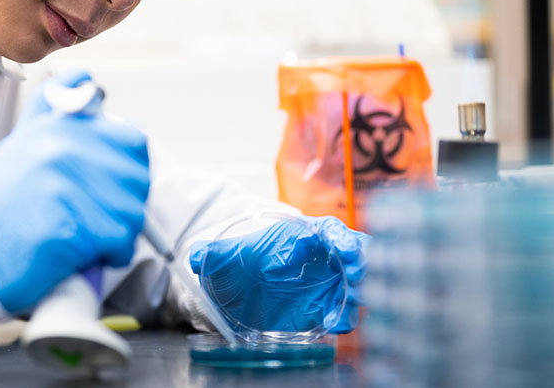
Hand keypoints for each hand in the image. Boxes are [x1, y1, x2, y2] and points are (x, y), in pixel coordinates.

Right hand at [0, 70, 149, 313]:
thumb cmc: (3, 203)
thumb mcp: (22, 142)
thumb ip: (54, 109)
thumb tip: (87, 81)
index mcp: (56, 128)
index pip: (133, 139)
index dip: (133, 166)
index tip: (118, 183)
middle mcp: (61, 150)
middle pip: (137, 177)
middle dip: (128, 202)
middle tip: (104, 216)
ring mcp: (63, 186)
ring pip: (131, 210)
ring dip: (121, 231)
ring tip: (94, 236)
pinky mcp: (67, 227)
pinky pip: (119, 240)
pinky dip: (113, 253)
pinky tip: (91, 253)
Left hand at [189, 215, 367, 334]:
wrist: (243, 283)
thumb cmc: (243, 260)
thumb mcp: (226, 256)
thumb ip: (212, 254)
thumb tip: (195, 256)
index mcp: (304, 233)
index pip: (328, 229)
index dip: (338, 236)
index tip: (339, 245)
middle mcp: (323, 256)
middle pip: (353, 252)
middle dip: (359, 261)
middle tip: (357, 274)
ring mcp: (328, 281)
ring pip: (355, 282)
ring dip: (355, 293)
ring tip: (347, 306)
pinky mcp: (325, 306)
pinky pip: (342, 310)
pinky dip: (343, 315)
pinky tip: (333, 324)